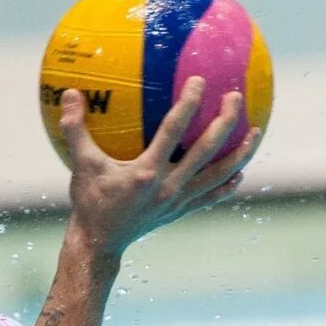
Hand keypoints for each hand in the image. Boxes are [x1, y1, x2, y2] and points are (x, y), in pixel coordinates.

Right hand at [56, 78, 259, 258]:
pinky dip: (228, 184)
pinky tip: (240, 172)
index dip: (189, 104)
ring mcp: (178, 201)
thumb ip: (75, 130)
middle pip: (207, 150)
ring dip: (240, 153)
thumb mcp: (81, 165)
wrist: (98, 245)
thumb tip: (69, 93)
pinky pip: (211, 196)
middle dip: (226, 122)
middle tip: (236, 96)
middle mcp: (168, 186)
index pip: (174, 131)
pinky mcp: (181, 211)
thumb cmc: (89, 202)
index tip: (201, 80)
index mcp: (146, 172)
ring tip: (255, 132)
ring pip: (218, 174)